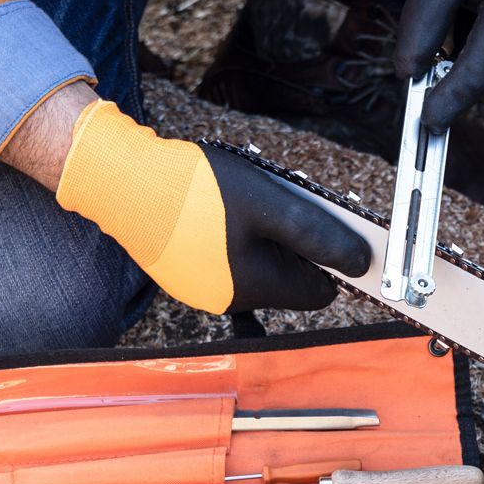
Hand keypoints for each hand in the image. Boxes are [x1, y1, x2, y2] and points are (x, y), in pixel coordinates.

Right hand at [199, 142, 372, 310]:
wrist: (124, 183)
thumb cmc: (198, 191)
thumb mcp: (271, 204)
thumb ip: (318, 234)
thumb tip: (359, 262)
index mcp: (257, 288)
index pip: (320, 292)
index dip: (329, 258)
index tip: (325, 225)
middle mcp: (231, 300)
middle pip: (287, 279)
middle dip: (292, 244)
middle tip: (278, 203)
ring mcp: (203, 291)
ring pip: (256, 269)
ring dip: (262, 239)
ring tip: (243, 204)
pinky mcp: (184, 276)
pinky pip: (226, 263)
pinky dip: (232, 239)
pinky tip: (217, 211)